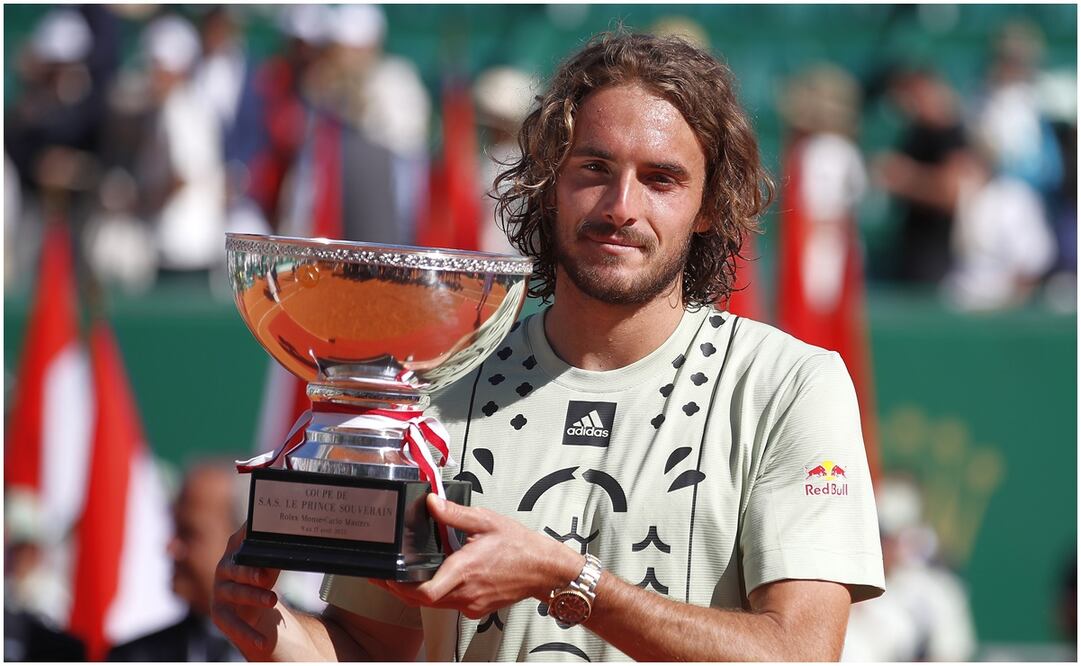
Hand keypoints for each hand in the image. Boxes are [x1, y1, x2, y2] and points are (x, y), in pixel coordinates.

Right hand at [210, 524, 284, 656]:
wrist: (249, 607)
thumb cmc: (261, 578)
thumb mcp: (270, 565)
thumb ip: (276, 555)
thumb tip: (296, 541)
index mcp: (236, 550)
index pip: (241, 538)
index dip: (247, 533)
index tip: (254, 527)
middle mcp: (224, 568)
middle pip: (237, 569)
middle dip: (250, 572)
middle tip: (266, 576)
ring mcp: (220, 591)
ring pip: (237, 593)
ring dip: (254, 597)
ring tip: (272, 601)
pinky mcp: (220, 613)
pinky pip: (233, 624)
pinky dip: (248, 634)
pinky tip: (262, 642)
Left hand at [372, 494, 582, 618]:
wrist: (544, 569)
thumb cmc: (520, 545)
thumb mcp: (486, 521)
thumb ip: (455, 513)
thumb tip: (431, 502)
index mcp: (465, 570)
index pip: (424, 591)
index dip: (398, 587)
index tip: (383, 577)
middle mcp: (466, 592)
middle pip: (422, 601)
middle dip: (398, 590)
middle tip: (382, 577)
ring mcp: (472, 604)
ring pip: (435, 604)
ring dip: (415, 593)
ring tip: (400, 577)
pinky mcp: (477, 608)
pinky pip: (450, 604)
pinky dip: (436, 595)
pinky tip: (433, 579)